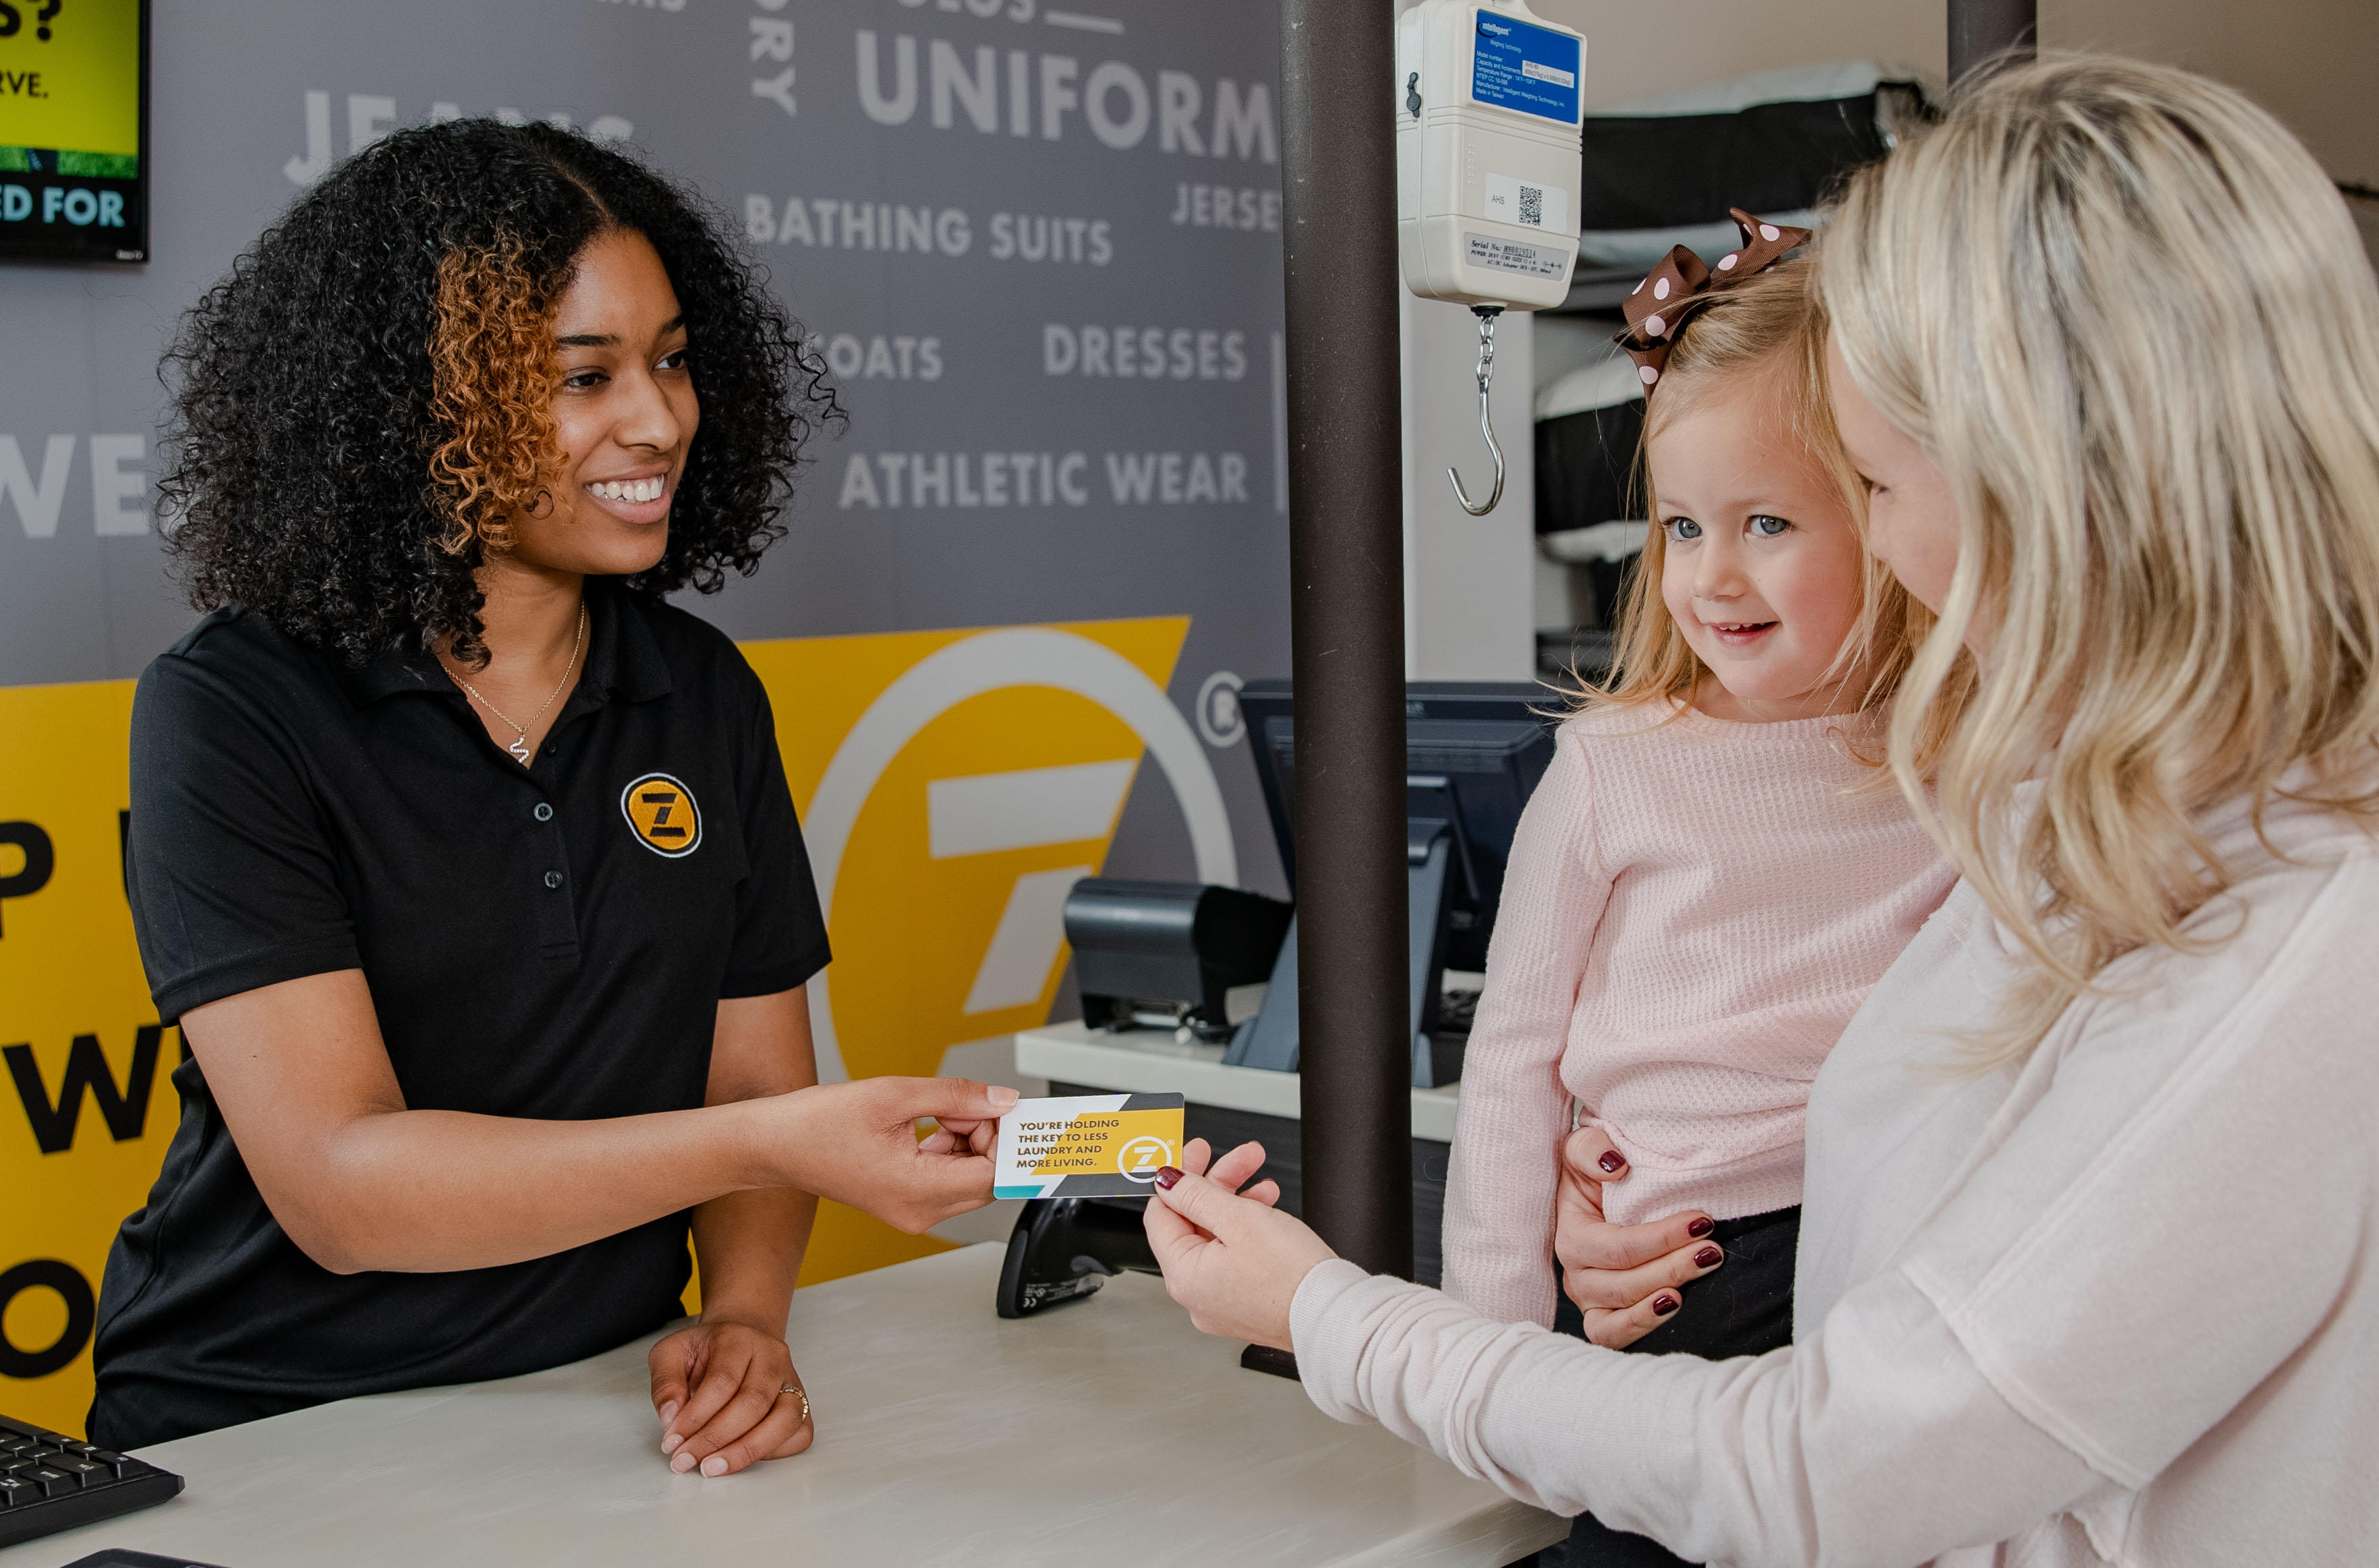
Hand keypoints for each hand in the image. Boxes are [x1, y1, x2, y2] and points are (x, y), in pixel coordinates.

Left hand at [648, 1314, 812, 1476]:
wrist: (741, 1339)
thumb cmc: (706, 1351)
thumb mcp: (671, 1354)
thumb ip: (665, 1383)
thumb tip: (670, 1418)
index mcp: (740, 1339)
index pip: (723, 1381)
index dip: (695, 1417)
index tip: (671, 1442)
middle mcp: (773, 1357)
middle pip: (753, 1403)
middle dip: (715, 1439)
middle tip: (685, 1460)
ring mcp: (793, 1380)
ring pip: (784, 1420)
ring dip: (745, 1451)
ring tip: (712, 1467)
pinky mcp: (802, 1403)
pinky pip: (799, 1433)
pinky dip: (772, 1452)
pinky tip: (740, 1457)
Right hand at [772, 1077, 1014, 1232]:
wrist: (777, 1144)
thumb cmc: (820, 1123)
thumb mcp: (895, 1094)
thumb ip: (956, 1096)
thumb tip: (1001, 1100)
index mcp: (917, 1191)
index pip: (993, 1175)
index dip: (1008, 1141)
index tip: (1015, 1113)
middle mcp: (918, 1211)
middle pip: (986, 1180)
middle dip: (988, 1137)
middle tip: (969, 1103)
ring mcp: (912, 1210)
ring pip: (969, 1178)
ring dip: (969, 1140)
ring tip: (942, 1110)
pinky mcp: (905, 1201)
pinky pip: (947, 1177)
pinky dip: (951, 1148)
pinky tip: (932, 1123)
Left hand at [1144, 1138, 1331, 1350]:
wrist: (1334, 1316)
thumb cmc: (1292, 1276)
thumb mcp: (1239, 1218)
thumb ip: (1196, 1195)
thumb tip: (1167, 1182)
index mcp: (1183, 1275)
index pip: (1160, 1216)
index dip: (1177, 1179)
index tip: (1195, 1155)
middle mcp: (1195, 1295)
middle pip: (1192, 1224)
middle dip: (1217, 1184)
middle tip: (1240, 1158)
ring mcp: (1220, 1302)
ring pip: (1216, 1238)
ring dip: (1237, 1203)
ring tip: (1264, 1183)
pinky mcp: (1245, 1304)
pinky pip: (1233, 1258)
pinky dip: (1247, 1231)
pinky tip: (1267, 1211)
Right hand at [1554, 1125, 1724, 1347]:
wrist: (1600, 1198)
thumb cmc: (1597, 1174)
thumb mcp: (1584, 1149)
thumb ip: (1591, 1149)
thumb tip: (1615, 1166)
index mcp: (1571, 1232)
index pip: (1615, 1246)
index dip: (1660, 1237)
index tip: (1702, 1221)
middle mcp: (1576, 1271)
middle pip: (1623, 1281)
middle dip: (1672, 1264)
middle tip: (1712, 1249)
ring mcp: (1588, 1299)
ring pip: (1619, 1311)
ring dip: (1662, 1296)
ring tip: (1700, 1272)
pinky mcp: (1601, 1318)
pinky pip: (1611, 1336)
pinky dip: (1640, 1325)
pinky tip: (1674, 1305)